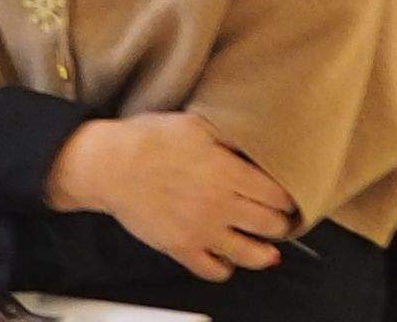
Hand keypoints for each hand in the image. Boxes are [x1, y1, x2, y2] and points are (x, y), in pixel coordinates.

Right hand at [50, 113, 294, 277]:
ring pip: (251, 255)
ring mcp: (201, 230)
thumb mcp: (195, 124)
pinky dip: (225, 269)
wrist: (109, 165)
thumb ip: (229, 137)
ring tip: (267, 249)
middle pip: (271, 226)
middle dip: (282, 225)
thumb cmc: (148, 140)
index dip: (288, 198)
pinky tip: (226, 258)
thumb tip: (255, 145)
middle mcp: (220, 205)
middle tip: (281, 221)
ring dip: (265, 253)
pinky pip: (214, 271)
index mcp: (227, 172)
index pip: (277, 194)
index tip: (288, 198)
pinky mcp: (181, 248)